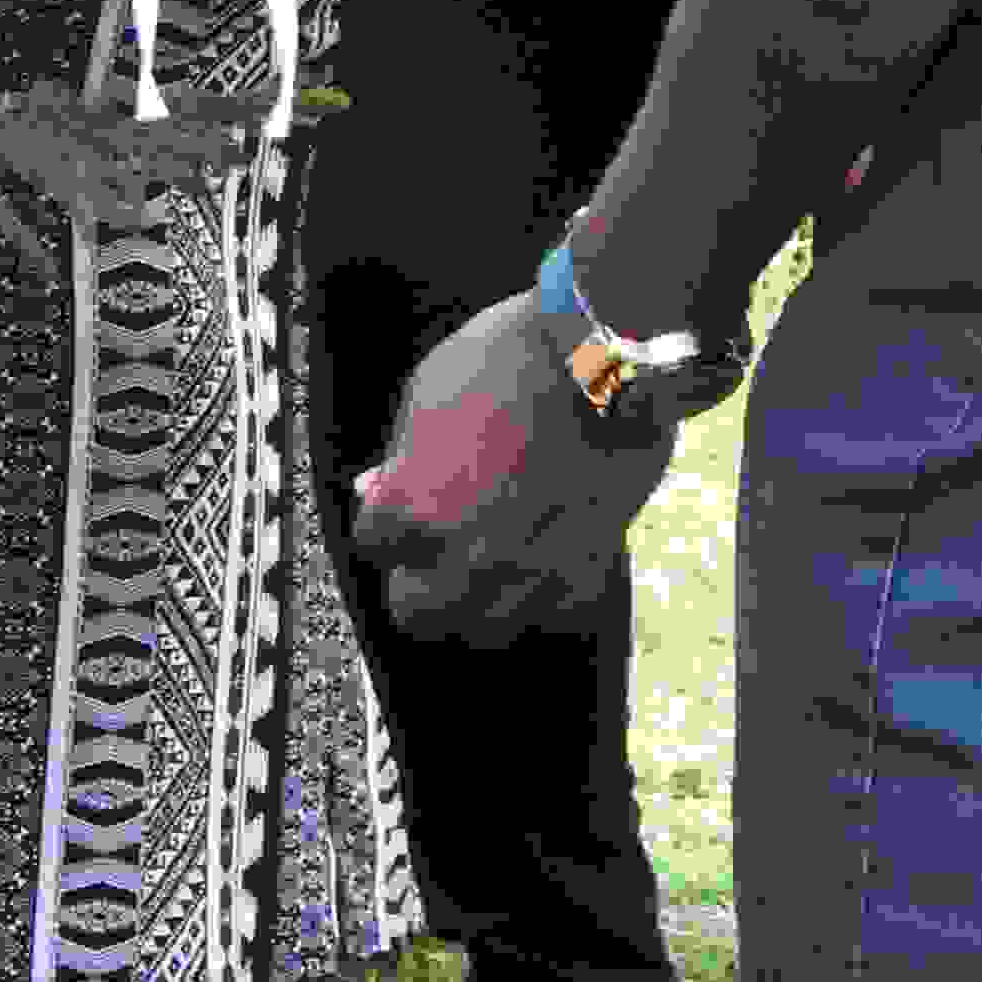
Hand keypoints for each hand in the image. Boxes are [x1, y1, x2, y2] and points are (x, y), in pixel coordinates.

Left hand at [350, 286, 681, 643]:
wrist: (607, 354)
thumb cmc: (507, 361)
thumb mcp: (427, 394)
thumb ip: (404, 456)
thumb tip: (381, 491)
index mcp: (414, 508)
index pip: (374, 545)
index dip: (386, 518)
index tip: (404, 500)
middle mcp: (467, 557)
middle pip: (417, 613)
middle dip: (419, 578)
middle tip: (435, 547)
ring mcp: (530, 575)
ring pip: (482, 627)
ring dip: (477, 597)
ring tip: (491, 552)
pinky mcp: (587, 575)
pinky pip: (547, 611)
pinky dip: (539, 590)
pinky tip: (542, 548)